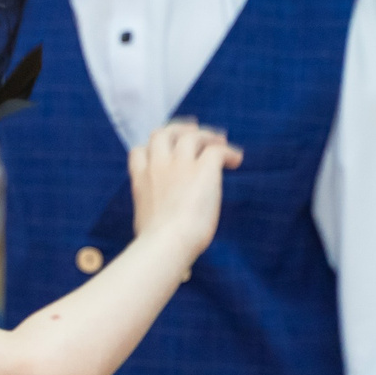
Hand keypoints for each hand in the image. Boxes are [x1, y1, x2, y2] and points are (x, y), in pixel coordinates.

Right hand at [128, 120, 239, 267]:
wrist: (167, 243)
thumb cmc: (155, 243)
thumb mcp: (143, 221)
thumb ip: (150, 210)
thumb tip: (152, 223)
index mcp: (141, 179)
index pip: (139, 151)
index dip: (153, 149)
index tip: (165, 154)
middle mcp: (158, 165)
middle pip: (163, 133)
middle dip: (178, 131)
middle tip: (193, 134)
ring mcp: (180, 164)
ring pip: (192, 135)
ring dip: (206, 136)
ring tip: (219, 143)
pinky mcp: (203, 168)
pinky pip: (218, 150)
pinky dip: (228, 152)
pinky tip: (235, 160)